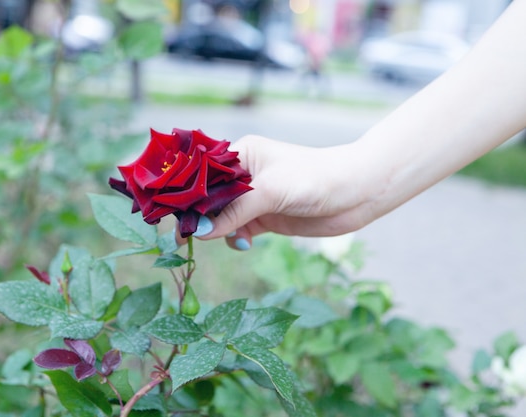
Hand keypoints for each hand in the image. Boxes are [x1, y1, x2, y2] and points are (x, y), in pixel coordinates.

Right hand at [190, 135, 376, 249]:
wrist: (356, 193)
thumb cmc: (313, 178)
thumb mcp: (269, 191)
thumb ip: (234, 211)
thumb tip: (201, 232)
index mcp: (241, 155)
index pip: (202, 173)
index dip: (185, 193)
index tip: (170, 213)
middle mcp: (244, 175)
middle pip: (208, 197)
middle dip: (198, 215)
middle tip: (184, 236)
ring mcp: (254, 198)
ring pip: (221, 216)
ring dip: (217, 229)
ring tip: (219, 238)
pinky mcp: (265, 217)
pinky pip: (237, 230)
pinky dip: (234, 238)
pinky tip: (243, 243)